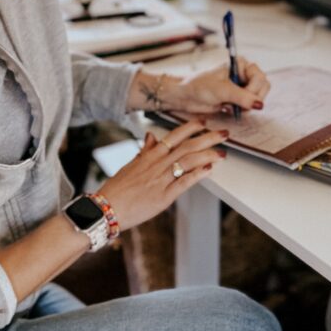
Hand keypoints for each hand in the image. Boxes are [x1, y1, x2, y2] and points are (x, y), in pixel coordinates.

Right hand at [100, 123, 229, 231]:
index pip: (174, 136)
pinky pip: (183, 182)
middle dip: (208, 138)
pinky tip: (209, 169)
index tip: (204, 122)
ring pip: (188, 162)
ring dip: (207, 155)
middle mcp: (157, 165)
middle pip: (186, 146)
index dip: (190, 128)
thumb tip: (151, 136)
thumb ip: (145, 151)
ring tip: (222, 152)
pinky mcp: (163, 197)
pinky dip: (197, 175)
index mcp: (149, 156)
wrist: (106, 208)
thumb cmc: (117, 188)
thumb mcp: (130, 165)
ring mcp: (161, 180)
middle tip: (224, 133)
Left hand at [169, 58, 269, 115]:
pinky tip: (228, 108)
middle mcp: (244, 74)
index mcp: (241, 65)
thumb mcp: (221, 90)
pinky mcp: (237, 98)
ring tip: (230, 105)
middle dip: (252, 99)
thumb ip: (241, 97)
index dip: (254, 90)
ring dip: (246, 106)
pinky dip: (241, 110)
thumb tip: (259, 104)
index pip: (260, 78)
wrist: (186, 97)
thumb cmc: (199, 86)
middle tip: (238, 104)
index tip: (244, 98)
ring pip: (257, 99)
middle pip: (263, 88)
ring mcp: (241, 87)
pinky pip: (249, 106)